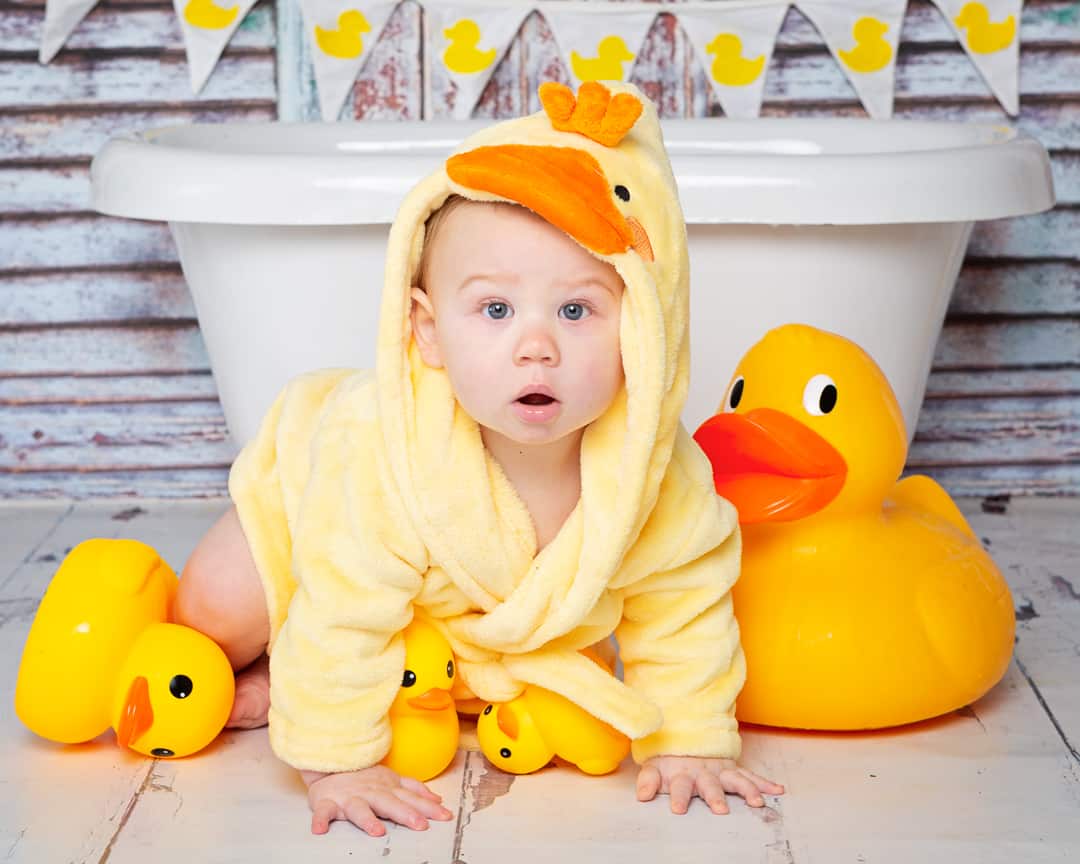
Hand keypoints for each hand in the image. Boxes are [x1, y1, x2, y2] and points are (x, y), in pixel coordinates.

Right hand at [303, 766, 454, 835]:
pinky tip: (320, 830)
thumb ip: (414, 790)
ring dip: (367, 819)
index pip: (411, 799)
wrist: (331, 765)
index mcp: (387, 789)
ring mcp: (349, 797)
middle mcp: (370, 793)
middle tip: (420, 824)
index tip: (444, 816)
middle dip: (405, 813)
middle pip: (389, 803)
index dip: (428, 807)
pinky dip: (320, 820)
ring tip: (376, 831)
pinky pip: (322, 811)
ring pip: (358, 808)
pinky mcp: (327, 802)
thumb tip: (437, 799)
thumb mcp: (392, 780)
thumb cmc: (363, 777)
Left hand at [636, 756, 784, 814]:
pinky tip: (778, 790)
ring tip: (757, 802)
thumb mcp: (654, 767)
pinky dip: (764, 783)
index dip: (678, 797)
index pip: (679, 787)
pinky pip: (750, 775)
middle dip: (715, 797)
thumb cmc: (669, 759)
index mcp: (682, 774)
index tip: (678, 810)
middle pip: (710, 785)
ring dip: (747, 790)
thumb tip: (642, 796)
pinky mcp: (733, 769)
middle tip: (720, 809)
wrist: (684, 734)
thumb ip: (648, 781)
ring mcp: (720, 770)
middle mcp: (703, 772)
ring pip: (735, 780)